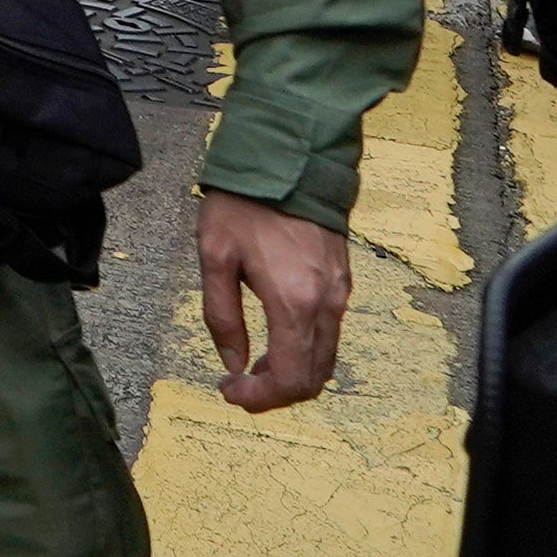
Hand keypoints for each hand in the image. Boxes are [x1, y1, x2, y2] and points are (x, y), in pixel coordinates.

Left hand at [196, 192, 350, 411]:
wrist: (288, 157)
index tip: (230, 391)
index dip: (260, 398)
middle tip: (240, 385)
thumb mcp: (215, 256)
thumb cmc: (244, 203)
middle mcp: (326, 305)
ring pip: (325, 358)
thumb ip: (222, 315)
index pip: (290, 378)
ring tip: (252, 362)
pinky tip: (274, 336)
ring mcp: (340, 293)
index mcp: (294, 303)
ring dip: (292, 371)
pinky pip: (329, 333)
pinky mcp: (342, 281)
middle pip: (314, 377)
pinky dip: (304, 349)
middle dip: (277, 392)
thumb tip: (233, 362)